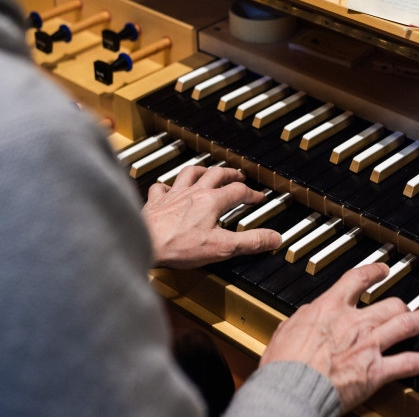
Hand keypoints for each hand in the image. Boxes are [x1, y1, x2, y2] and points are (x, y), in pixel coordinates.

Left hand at [142, 165, 279, 268]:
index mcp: (211, 202)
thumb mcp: (222, 247)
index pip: (238, 191)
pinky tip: (168, 188)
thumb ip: (249, 242)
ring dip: (202, 171)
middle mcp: (193, 193)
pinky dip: (167, 185)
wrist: (145, 242)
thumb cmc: (178, 245)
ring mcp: (173, 195)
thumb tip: (272, 238)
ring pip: (190, 173)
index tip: (259, 197)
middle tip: (238, 176)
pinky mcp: (156, 202)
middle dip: (230, 174)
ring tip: (208, 171)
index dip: (251, 194)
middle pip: (216, 174)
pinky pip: (161, 187)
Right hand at [260, 262, 418, 412]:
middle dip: (402, 304)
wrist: (291, 387)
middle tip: (408, 304)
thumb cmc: (284, 364)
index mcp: (330, 308)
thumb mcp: (287, 329)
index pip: (357, 279)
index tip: (382, 270)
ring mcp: (368, 345)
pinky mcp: (376, 371)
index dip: (373, 272)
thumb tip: (309, 313)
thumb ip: (304, 318)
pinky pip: (409, 362)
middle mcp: (354, 322)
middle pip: (388, 304)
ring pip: (405, 325)